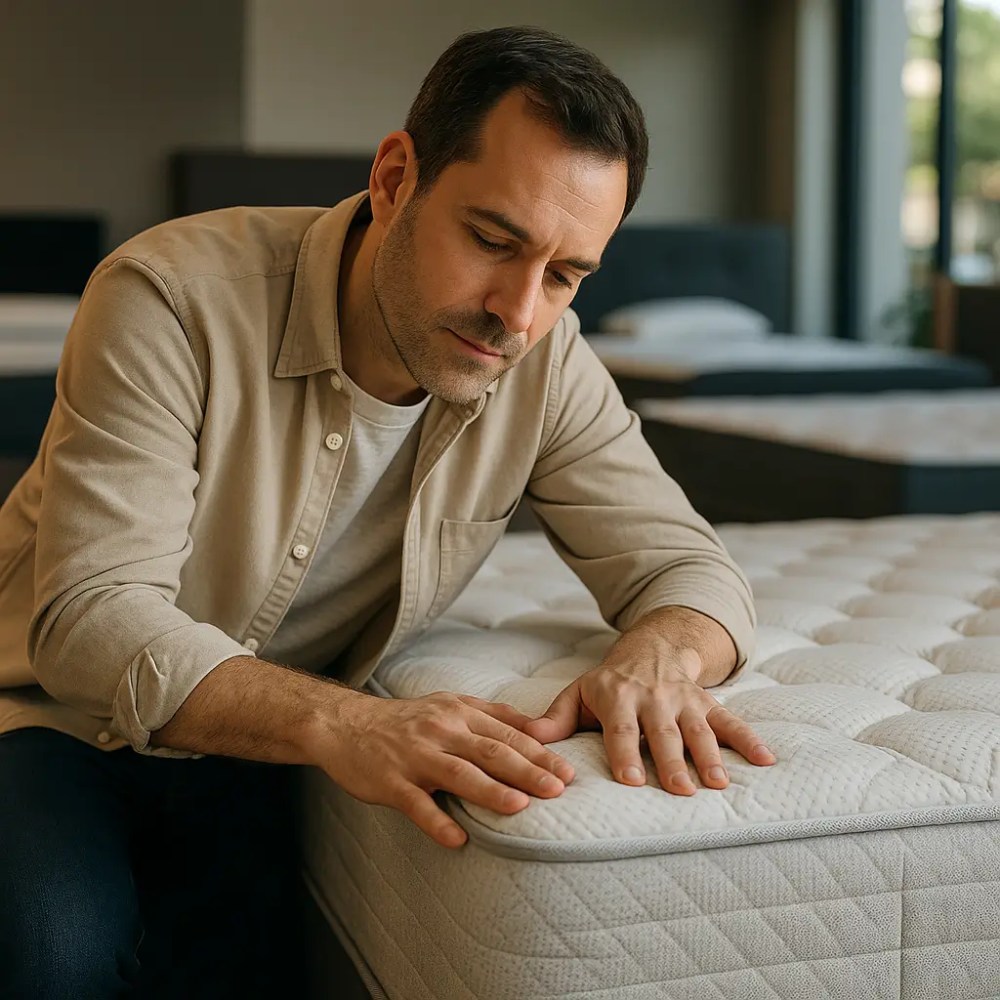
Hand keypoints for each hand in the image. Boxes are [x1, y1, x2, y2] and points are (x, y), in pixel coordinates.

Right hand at [316, 691, 575, 848]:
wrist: (345, 724)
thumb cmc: (406, 720)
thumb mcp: (450, 705)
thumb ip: (493, 716)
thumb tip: (538, 727)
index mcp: (458, 713)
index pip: (507, 733)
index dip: (539, 752)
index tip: (567, 771)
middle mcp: (440, 731)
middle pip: (490, 751)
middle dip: (527, 770)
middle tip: (558, 789)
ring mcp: (414, 756)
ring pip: (458, 773)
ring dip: (490, 791)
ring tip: (520, 807)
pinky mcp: (390, 782)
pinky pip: (416, 804)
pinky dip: (437, 821)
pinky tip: (458, 839)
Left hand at [523, 651, 774, 794]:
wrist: (652, 646)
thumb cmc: (609, 682)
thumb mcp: (579, 692)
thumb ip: (554, 719)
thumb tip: (525, 739)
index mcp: (617, 696)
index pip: (621, 729)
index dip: (626, 754)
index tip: (631, 781)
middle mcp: (652, 697)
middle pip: (663, 733)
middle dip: (673, 762)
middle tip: (681, 791)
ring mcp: (683, 699)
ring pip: (698, 729)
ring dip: (711, 756)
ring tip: (720, 784)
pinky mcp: (707, 701)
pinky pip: (731, 720)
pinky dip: (750, 739)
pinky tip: (767, 760)